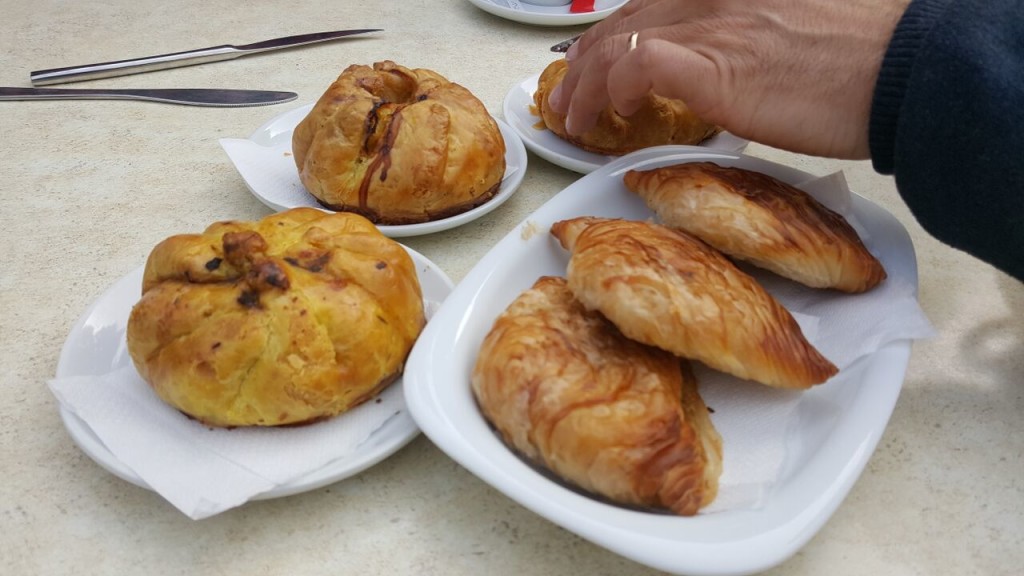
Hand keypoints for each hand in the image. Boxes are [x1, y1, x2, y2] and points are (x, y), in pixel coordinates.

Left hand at [547, 0, 908, 158]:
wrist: (901, 72)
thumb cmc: (860, 61)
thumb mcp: (792, 31)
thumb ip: (745, 39)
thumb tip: (722, 70)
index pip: (647, 6)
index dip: (608, 37)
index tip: (590, 64)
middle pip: (621, 23)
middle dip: (581, 63)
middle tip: (567, 98)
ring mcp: (710, 24)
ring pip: (616, 44)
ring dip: (583, 84)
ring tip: (572, 119)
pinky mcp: (712, 63)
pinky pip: (637, 66)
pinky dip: (612, 89)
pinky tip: (612, 114)